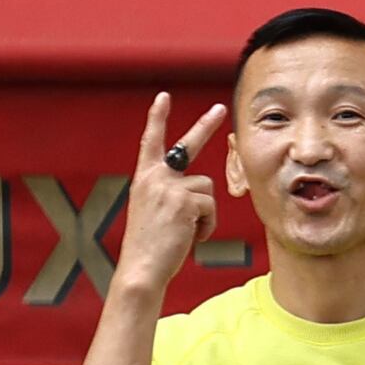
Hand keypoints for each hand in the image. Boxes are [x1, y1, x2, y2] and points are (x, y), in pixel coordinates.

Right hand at [115, 96, 224, 298]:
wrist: (142, 266)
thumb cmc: (152, 245)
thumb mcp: (155, 211)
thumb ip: (171, 194)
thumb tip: (199, 195)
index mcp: (144, 177)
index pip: (151, 141)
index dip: (158, 118)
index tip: (163, 98)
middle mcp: (154, 176)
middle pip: (187, 145)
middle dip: (206, 124)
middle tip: (221, 108)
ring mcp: (169, 186)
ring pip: (208, 189)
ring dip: (205, 214)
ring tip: (187, 231)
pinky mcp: (184, 200)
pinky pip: (211, 207)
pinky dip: (207, 226)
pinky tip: (192, 237)